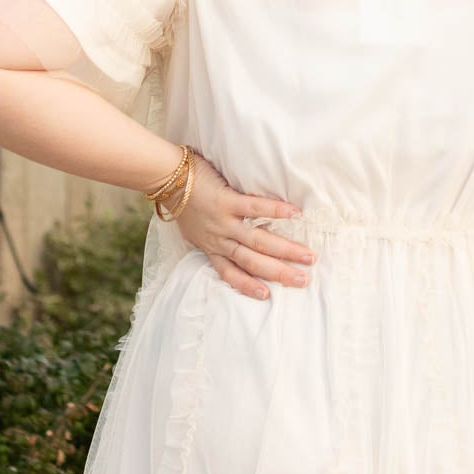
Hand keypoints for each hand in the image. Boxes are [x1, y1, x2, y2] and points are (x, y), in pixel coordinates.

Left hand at [168, 153, 314, 300]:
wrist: (165, 177)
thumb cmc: (181, 200)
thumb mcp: (192, 229)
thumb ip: (210, 237)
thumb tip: (227, 241)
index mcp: (210, 247)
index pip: (230, 273)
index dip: (247, 285)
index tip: (267, 296)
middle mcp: (219, 240)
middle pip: (252, 262)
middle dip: (279, 273)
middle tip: (303, 281)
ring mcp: (223, 222)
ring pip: (257, 242)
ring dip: (285, 251)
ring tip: (308, 256)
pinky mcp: (226, 201)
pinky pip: (255, 208)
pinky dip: (276, 211)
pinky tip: (295, 214)